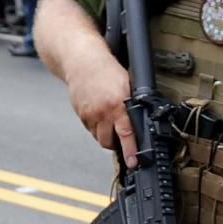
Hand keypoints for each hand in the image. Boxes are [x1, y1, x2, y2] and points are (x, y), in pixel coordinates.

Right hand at [68, 51, 137, 166]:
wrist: (82, 61)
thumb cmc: (107, 71)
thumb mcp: (128, 86)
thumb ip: (133, 105)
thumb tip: (142, 123)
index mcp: (118, 104)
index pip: (126, 134)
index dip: (130, 151)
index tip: (132, 163)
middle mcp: (103, 111)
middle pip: (108, 142)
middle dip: (115, 144)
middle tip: (121, 139)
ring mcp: (89, 114)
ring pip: (98, 137)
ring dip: (105, 135)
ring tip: (109, 122)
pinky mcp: (80, 113)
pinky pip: (89, 128)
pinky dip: (95, 126)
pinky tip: (99, 114)